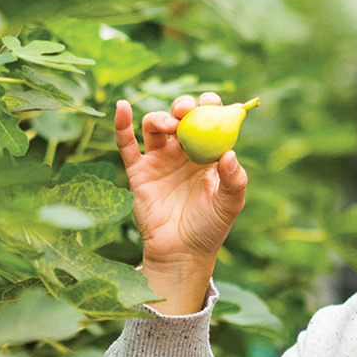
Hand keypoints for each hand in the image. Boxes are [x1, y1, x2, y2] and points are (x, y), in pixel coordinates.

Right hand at [114, 93, 249, 281]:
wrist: (181, 253)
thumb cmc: (209, 228)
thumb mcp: (229, 203)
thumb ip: (234, 179)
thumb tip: (229, 153)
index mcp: (208, 154)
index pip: (210, 121)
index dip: (211, 106)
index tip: (212, 104)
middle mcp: (183, 152)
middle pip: (181, 117)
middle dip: (184, 107)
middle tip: (187, 112)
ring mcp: (160, 160)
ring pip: (155, 126)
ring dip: (160, 118)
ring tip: (170, 126)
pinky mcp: (139, 172)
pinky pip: (127, 145)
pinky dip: (122, 124)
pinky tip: (122, 106)